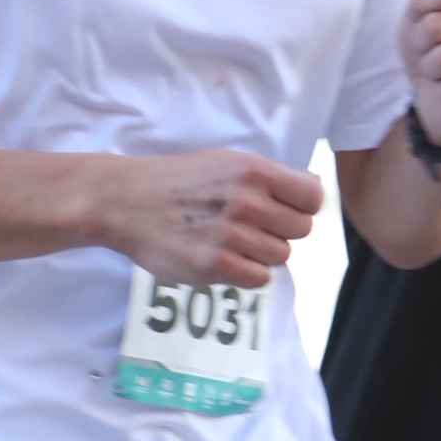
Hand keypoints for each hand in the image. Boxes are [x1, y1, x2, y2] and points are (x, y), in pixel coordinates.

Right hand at [95, 146, 321, 287]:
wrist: (127, 203)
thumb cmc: (178, 181)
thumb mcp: (226, 162)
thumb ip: (269, 177)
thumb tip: (314, 190)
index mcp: (254, 171)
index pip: (313, 197)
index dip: (302, 206)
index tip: (283, 210)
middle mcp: (248, 202)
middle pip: (301, 230)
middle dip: (281, 231)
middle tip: (251, 228)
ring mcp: (232, 235)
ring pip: (281, 256)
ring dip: (261, 253)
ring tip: (231, 242)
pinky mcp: (215, 265)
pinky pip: (259, 278)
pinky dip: (247, 273)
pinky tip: (225, 259)